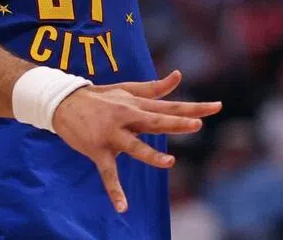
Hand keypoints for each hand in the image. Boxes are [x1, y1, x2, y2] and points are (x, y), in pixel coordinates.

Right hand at [52, 70, 220, 212]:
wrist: (65, 102)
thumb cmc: (101, 97)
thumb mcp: (128, 89)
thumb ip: (155, 87)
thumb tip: (178, 75)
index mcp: (138, 104)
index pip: (170, 106)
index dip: (194, 107)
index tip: (217, 106)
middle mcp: (128, 116)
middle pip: (156, 121)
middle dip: (176, 123)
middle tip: (197, 125)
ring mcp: (113, 134)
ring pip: (134, 146)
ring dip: (151, 155)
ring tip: (169, 163)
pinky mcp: (98, 150)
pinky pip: (108, 173)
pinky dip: (115, 191)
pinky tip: (123, 207)